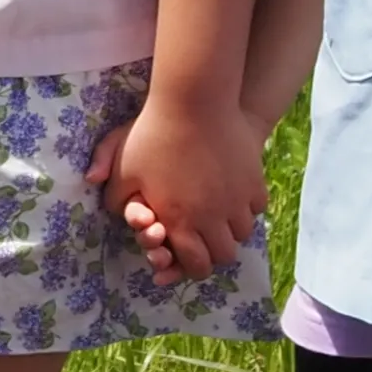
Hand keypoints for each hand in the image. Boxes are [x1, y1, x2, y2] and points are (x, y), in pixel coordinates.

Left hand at [94, 88, 266, 282]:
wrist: (193, 103)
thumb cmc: (152, 136)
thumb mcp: (123, 168)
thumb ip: (115, 198)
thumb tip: (119, 214)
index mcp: (179, 221)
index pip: (195, 264)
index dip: (190, 267)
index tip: (186, 258)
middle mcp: (212, 217)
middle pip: (224, 255)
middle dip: (213, 253)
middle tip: (204, 242)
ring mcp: (237, 200)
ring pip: (243, 233)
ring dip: (230, 231)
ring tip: (218, 219)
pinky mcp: (254, 181)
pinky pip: (256, 208)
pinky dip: (246, 209)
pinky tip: (233, 198)